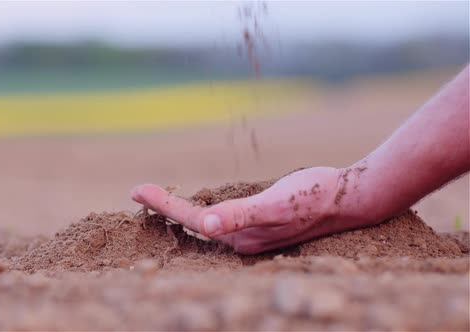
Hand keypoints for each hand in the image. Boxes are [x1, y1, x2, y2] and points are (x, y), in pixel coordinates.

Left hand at [131, 167, 346, 253]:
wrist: (351, 198)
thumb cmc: (314, 197)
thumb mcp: (276, 205)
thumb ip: (240, 215)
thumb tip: (207, 225)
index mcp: (240, 238)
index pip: (192, 220)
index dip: (162, 205)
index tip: (134, 190)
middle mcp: (243, 242)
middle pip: (194, 225)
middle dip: (165, 210)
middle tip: (139, 192)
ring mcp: (254, 235)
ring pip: (208, 224)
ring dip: (183, 211)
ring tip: (161, 199)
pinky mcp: (264, 225)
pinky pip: (225, 219)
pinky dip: (208, 210)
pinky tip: (205, 204)